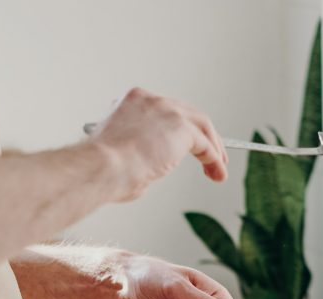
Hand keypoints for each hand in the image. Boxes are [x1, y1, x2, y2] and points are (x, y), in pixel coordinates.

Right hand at [87, 88, 227, 201]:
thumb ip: (139, 153)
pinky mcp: (181, 128)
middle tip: (212, 158)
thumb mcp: (120, 153)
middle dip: (203, 137)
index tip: (187, 147)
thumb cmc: (104, 168)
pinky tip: (217, 174)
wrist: (103, 167)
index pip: (167, 112)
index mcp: (135, 102)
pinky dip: (214, 160)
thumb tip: (148, 169)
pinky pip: (205, 144)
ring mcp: (168, 111)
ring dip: (214, 148)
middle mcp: (153, 101)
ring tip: (219, 169)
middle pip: (189, 114)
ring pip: (202, 126)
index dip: (181, 130)